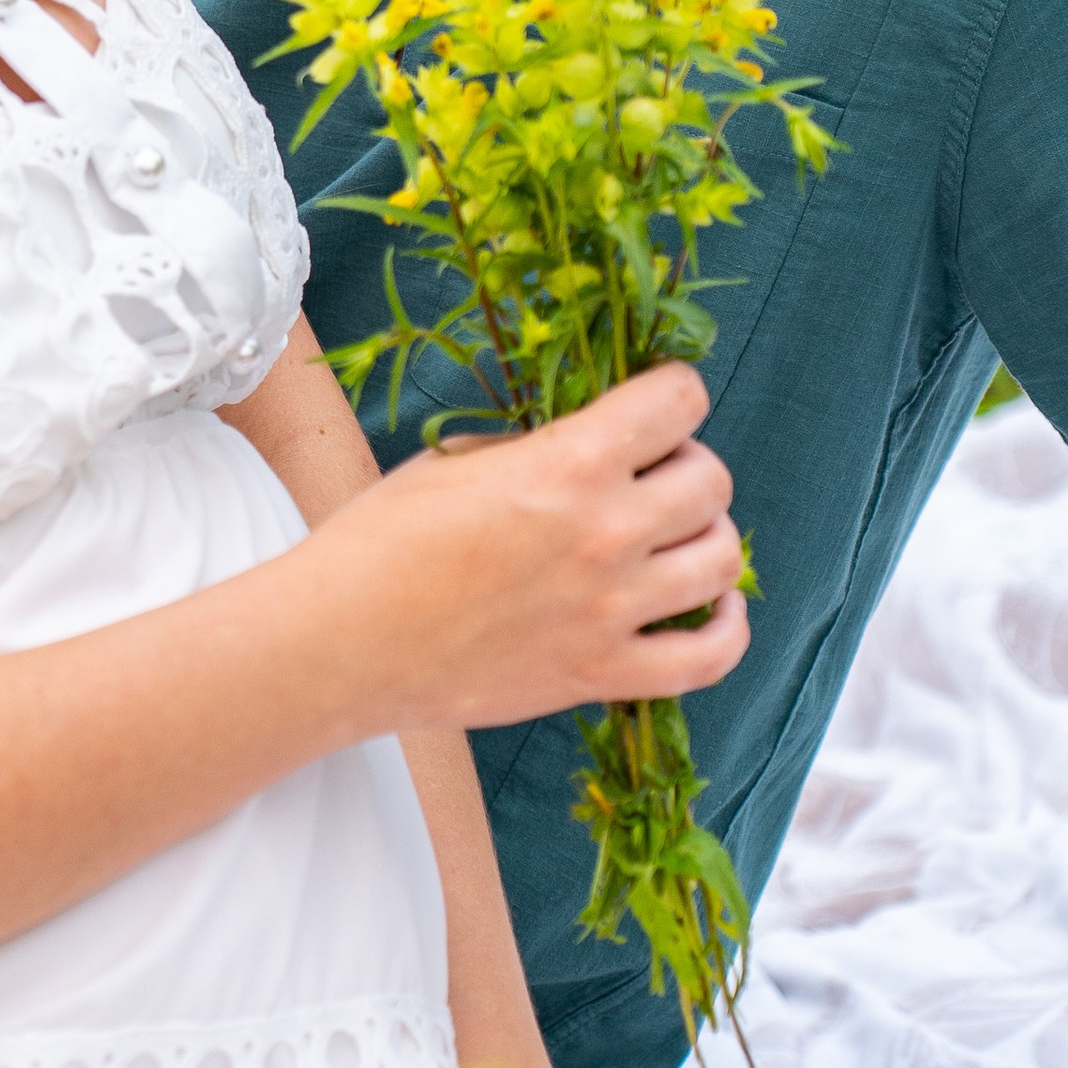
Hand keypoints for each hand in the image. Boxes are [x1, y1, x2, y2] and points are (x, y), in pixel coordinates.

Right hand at [309, 366, 746, 739]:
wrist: (341, 641)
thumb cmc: (379, 541)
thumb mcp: (456, 460)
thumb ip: (538, 449)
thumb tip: (590, 448)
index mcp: (567, 464)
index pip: (678, 401)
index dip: (673, 394)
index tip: (657, 407)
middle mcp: (604, 533)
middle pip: (711, 481)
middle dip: (688, 466)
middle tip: (653, 475)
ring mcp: (610, 610)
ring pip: (722, 561)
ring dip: (709, 539)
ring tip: (677, 537)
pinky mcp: (600, 673)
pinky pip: (707, 657)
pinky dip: (726, 629)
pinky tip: (711, 607)